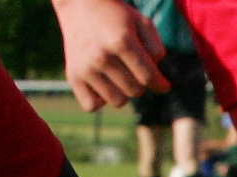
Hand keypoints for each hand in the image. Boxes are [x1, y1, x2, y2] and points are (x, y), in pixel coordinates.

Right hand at [52, 0, 167, 111]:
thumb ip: (156, 50)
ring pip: (118, 102)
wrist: (78, 4)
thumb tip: (157, 81)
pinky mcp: (72, 75)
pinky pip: (92, 106)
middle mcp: (102, 56)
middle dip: (139, 82)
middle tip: (132, 68)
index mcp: (121, 41)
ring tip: (117, 74)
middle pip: (136, 91)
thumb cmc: (116, 16)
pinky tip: (102, 83)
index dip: (160, 84)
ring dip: (122, 92)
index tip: (163, 85)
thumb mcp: (142, 22)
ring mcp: (85, 67)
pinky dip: (99, 100)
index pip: (149, 78)